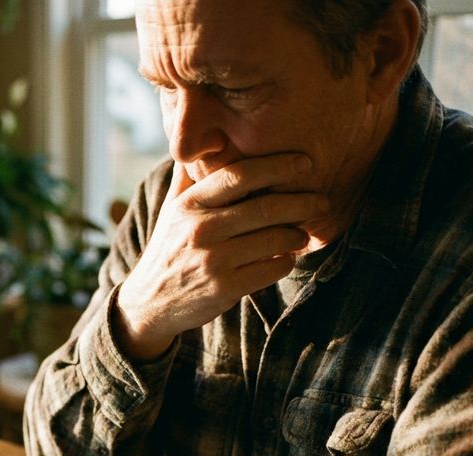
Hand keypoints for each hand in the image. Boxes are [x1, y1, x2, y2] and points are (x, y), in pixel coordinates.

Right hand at [114, 153, 329, 359]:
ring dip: (297, 235)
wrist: (150, 302)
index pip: (238, 175)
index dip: (277, 166)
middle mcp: (200, 230)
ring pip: (275, 239)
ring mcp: (213, 261)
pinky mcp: (224, 288)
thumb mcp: (170, 209)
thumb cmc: (168, 249)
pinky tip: (285, 257)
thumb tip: (202, 136)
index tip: (305, 163)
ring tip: (303, 233)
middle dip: (302, 202)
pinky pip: (272, 268)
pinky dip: (286, 261)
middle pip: (265, 207)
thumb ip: (189, 175)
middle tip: (322, 201)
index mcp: (190, 205)